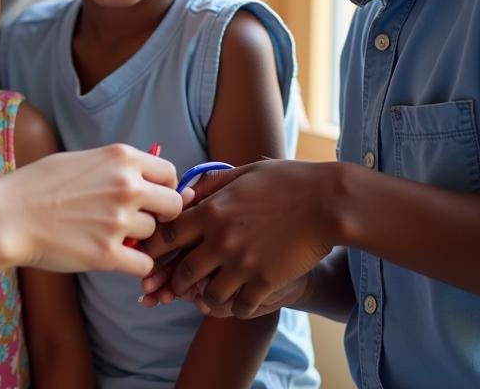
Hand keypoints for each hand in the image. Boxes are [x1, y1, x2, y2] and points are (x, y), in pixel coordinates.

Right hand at [0, 143, 184, 283]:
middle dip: (162, 215)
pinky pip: (144, 264)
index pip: (170, 173)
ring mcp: (119, 221)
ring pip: (154, 235)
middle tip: (140, 220)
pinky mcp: (107, 254)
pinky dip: (134, 264)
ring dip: (139, 239)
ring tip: (110, 235)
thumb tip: (144, 177)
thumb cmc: (38, 185)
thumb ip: (115, 166)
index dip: (163, 187)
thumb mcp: (81, 159)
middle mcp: (126, 186)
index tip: (151, 197)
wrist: (8, 215)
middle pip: (174, 205)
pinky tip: (115, 256)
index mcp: (120, 158)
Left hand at [137, 159, 336, 316]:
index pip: (166, 236)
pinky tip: (239, 300)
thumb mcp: (242, 172)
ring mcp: (243, 263)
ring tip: (206, 296)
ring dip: (204, 298)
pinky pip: (240, 307)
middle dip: (175, 281)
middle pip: (182, 272)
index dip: (155, 249)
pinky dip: (236, 307)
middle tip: (175, 285)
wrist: (327, 201)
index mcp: (211, 210)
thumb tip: (186, 192)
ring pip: (208, 296)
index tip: (152, 255)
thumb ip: (211, 184)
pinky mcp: (265, 281)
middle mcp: (221, 239)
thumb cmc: (285, 181)